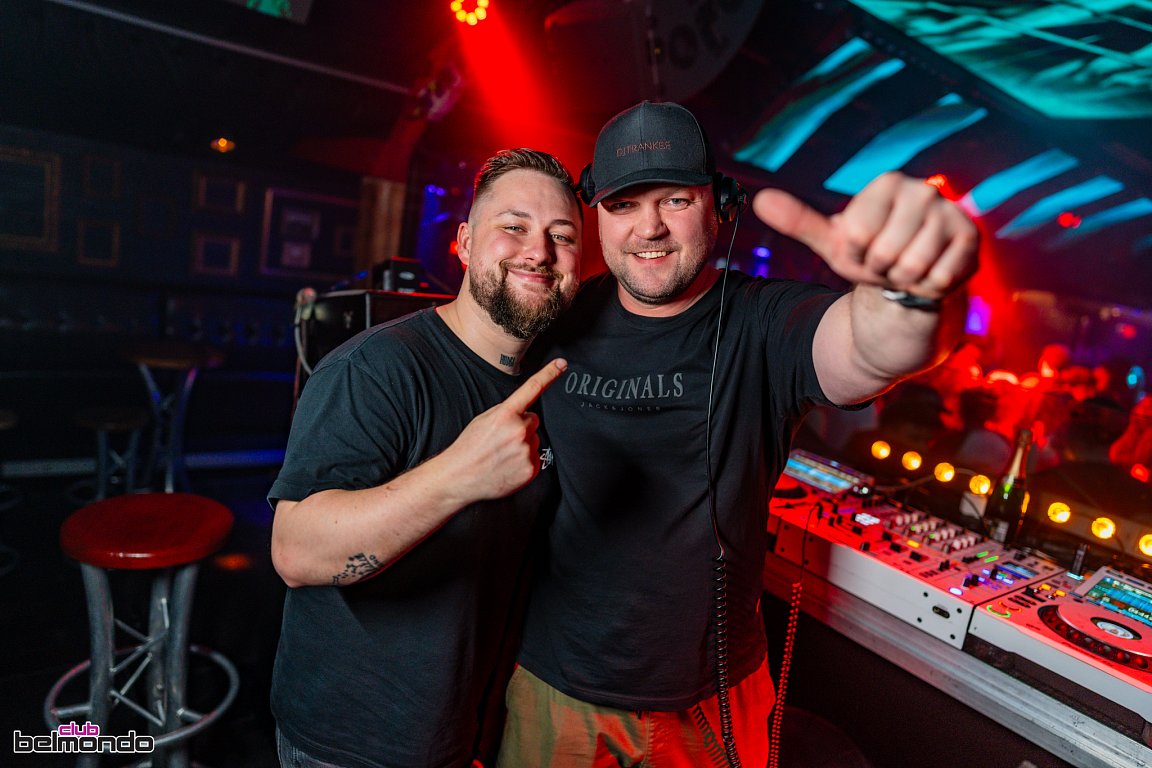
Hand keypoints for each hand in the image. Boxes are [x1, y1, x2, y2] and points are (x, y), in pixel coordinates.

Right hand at [445, 358, 566, 499]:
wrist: (460, 477)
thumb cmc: (469, 448)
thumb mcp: (483, 420)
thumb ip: (505, 412)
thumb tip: (521, 411)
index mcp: (505, 415)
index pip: (532, 389)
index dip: (549, 374)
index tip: (561, 364)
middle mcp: (519, 431)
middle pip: (533, 420)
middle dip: (522, 426)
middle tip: (503, 439)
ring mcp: (526, 451)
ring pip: (534, 439)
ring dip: (523, 444)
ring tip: (502, 454)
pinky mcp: (531, 469)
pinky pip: (535, 458)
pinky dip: (525, 461)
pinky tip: (508, 465)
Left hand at [752, 172, 977, 299]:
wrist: (911, 282)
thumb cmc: (870, 256)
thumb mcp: (834, 243)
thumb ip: (799, 221)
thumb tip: (760, 200)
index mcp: (887, 183)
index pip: (855, 233)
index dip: (854, 255)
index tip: (862, 251)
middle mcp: (922, 190)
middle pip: (884, 252)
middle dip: (879, 270)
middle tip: (886, 264)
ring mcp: (951, 213)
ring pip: (912, 266)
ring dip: (904, 280)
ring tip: (906, 270)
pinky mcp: (971, 240)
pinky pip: (939, 277)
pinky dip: (928, 287)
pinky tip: (929, 275)